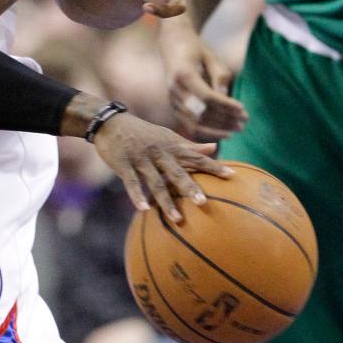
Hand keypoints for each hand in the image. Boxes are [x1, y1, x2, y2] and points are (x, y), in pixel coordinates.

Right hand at [92, 111, 232, 222]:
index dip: (213, 166)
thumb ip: (190, 145)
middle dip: (190, 188)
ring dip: (166, 201)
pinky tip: (144, 210)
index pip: (195, 156)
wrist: (110, 123)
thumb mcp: (167, 136)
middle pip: (177, 172)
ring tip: (178, 219)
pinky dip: (137, 196)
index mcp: (171, 146)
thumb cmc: (143, 133)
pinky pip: (131, 183)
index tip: (232, 176)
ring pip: (155, 182)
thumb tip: (215, 148)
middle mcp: (158, 153)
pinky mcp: (123, 165)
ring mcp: (140, 159)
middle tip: (204, 203)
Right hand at [159, 17, 247, 140]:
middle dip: (224, 120)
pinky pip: (189, 126)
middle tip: (245, 120)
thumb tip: (225, 96)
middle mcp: (175, 90)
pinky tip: (224, 132)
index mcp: (183, 74)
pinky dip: (207, 132)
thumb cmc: (196, 50)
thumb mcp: (211, 57)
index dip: (226, 105)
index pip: (206, 97)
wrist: (173, 46)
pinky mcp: (174, 107)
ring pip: (193, 124)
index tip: (243, 108)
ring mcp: (172, 100)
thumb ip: (219, 75)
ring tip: (237, 128)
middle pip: (200, 113)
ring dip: (217, 129)